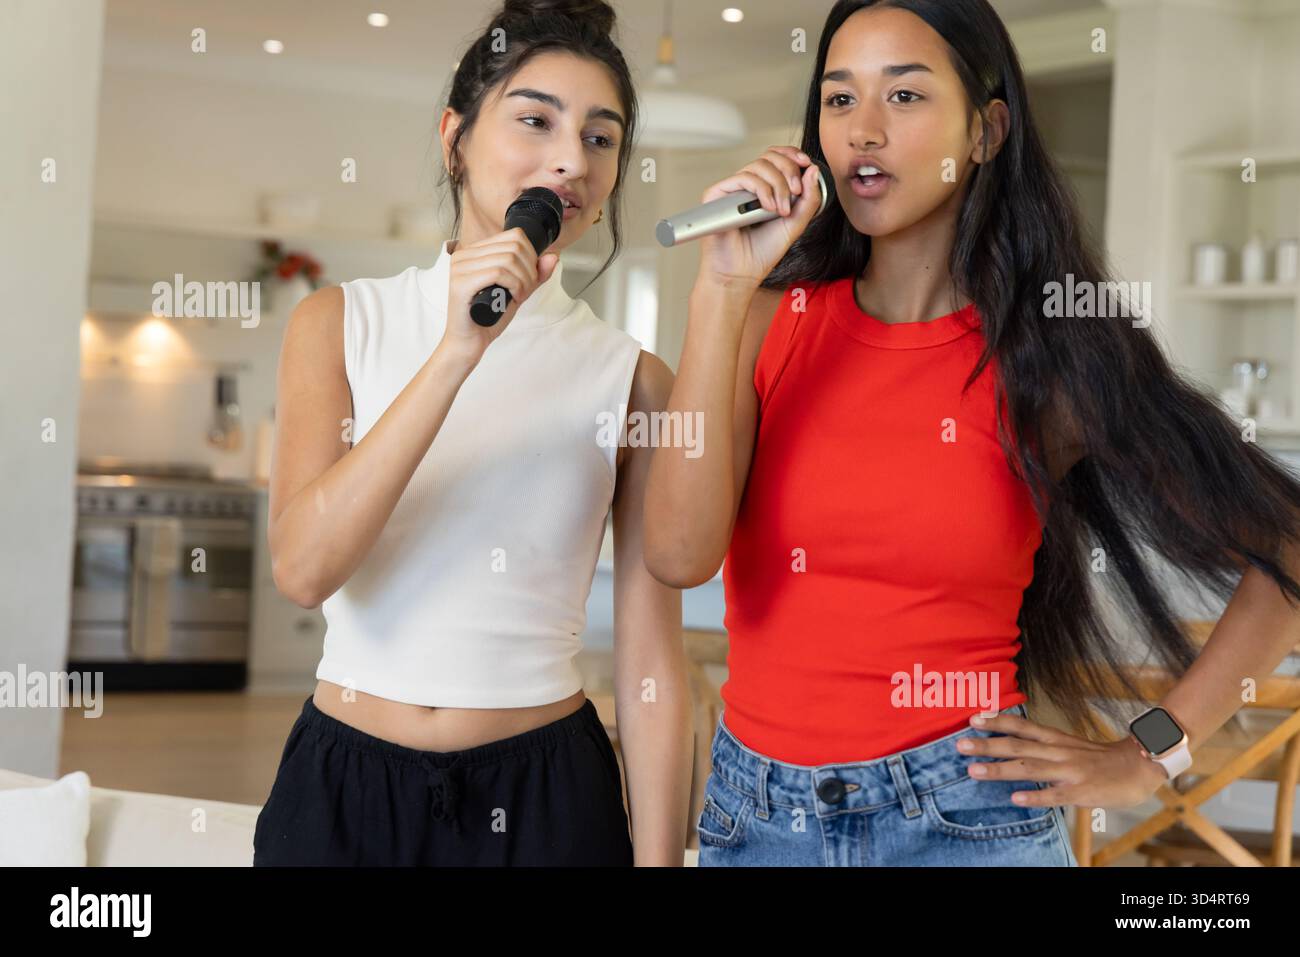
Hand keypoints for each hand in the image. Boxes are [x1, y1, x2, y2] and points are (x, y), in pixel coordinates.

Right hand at [441, 227, 559, 363]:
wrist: (470, 342)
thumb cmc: (489, 317)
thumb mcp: (518, 291)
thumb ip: (535, 275)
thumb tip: (552, 256)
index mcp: (475, 251)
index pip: (514, 236)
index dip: (531, 256)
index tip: (530, 278)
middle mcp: (464, 255)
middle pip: (514, 246)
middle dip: (529, 270)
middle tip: (526, 290)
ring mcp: (460, 267)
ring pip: (508, 259)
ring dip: (524, 280)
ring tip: (519, 296)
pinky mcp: (460, 283)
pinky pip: (498, 273)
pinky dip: (514, 285)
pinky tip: (514, 298)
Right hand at [697, 145, 821, 290]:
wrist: (741, 274)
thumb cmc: (762, 253)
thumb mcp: (795, 223)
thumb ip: (808, 199)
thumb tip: (812, 169)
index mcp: (764, 188)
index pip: (776, 158)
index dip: (792, 155)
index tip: (806, 164)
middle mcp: (747, 186)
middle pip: (770, 156)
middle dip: (789, 171)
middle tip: (796, 194)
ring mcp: (732, 190)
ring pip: (759, 165)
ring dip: (778, 185)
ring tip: (781, 210)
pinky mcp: (716, 194)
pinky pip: (743, 178)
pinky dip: (761, 189)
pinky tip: (767, 207)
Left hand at [955, 710, 1169, 808]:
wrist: (1141, 766)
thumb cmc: (1100, 758)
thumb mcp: (1069, 744)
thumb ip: (1042, 744)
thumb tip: (1013, 742)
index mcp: (1056, 739)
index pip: (1022, 727)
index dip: (997, 721)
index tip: (972, 718)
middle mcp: (1058, 751)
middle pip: (1017, 746)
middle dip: (987, 745)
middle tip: (959, 744)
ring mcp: (1069, 771)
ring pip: (1030, 769)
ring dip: (1000, 770)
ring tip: (973, 770)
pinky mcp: (1082, 791)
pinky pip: (1056, 795)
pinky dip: (1036, 796)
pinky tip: (1016, 799)